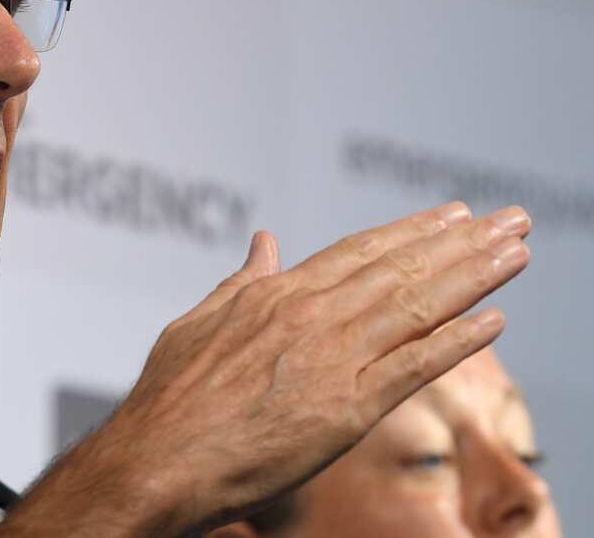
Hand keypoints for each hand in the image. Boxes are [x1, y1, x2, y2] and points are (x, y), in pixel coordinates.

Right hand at [0, 203, 529, 537]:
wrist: (158, 458)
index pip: (359, 252)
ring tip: (515, 250)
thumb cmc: (170, 398)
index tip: (452, 215)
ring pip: (416, 305)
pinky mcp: (345, 408)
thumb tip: (264, 242)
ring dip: (473, 276)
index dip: (412, 231)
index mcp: (275, 295)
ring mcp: (330, 359)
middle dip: (461, 243)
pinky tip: (493, 321)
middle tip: (510, 218)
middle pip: (400, 269)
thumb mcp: (200, 322)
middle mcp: (309, 316)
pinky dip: (457, 342)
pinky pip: (414, 367)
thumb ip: (241, 282)